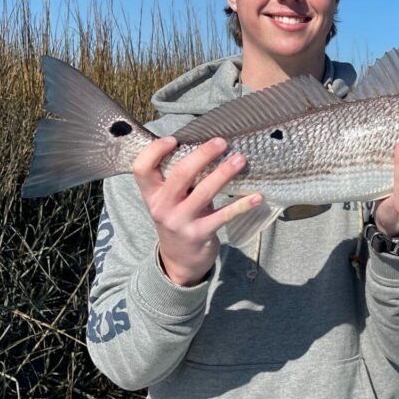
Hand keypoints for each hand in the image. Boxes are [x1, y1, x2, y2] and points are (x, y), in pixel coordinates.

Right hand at [133, 136, 261, 286]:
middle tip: (221, 142)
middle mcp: (162, 207)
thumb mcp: (170, 200)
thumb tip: (206, 147)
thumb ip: (179, 179)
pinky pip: (224, 216)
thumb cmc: (179, 218)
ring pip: (204, 192)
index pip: (141, 168)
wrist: (179, 260)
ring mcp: (180, 221)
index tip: (174, 138)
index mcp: (152, 194)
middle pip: (180, 174)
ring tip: (240, 159)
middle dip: (203, 154)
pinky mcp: (200, 234)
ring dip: (224, 173)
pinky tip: (257, 197)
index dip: (155, 150)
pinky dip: (242, 205)